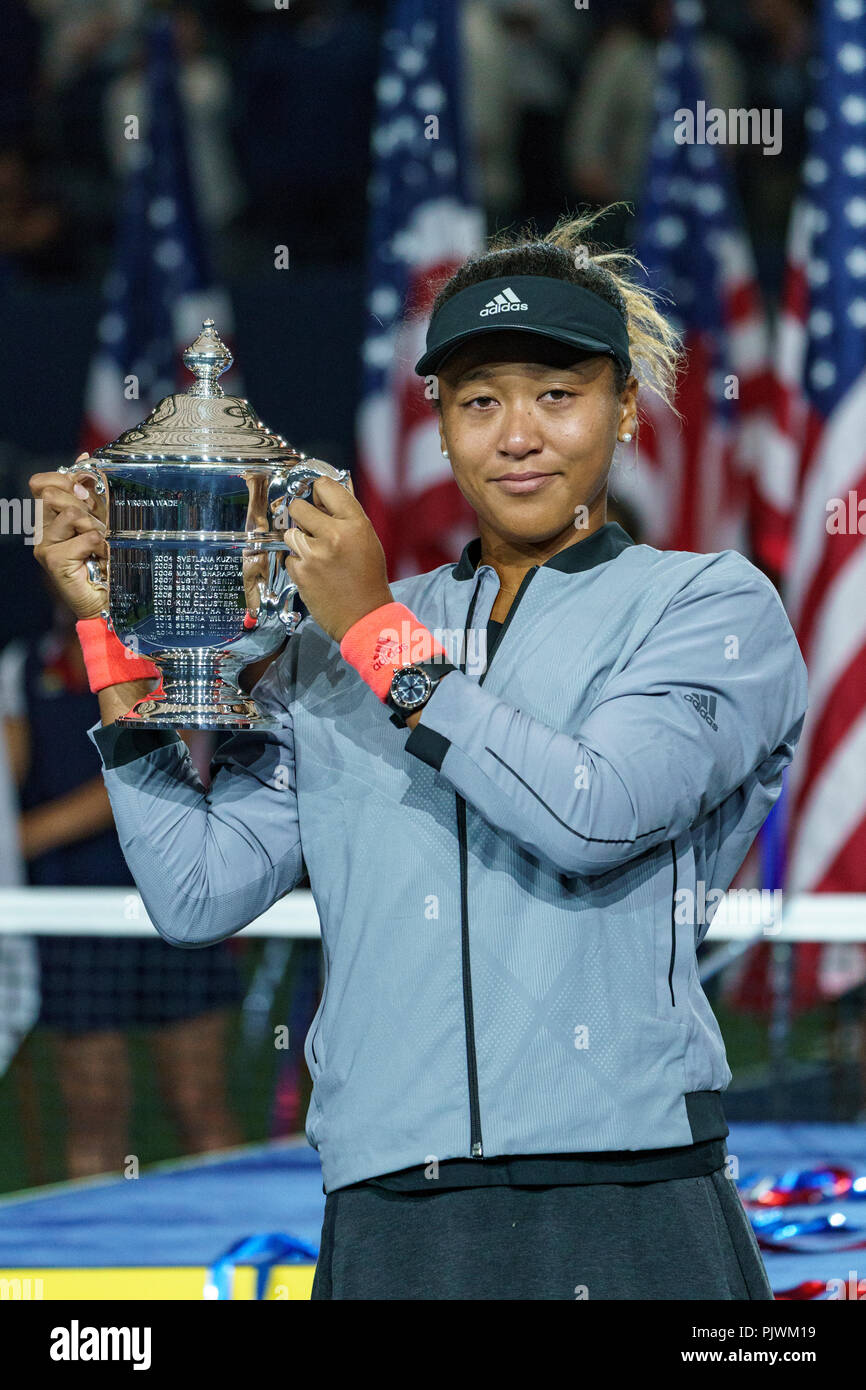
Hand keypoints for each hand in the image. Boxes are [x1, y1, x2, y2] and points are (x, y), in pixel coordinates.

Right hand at [29, 453, 109, 619]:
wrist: (107, 597)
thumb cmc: (103, 558)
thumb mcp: (98, 518)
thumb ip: (89, 491)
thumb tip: (84, 457)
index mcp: (50, 515)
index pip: (41, 482)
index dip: (64, 479)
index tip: (86, 491)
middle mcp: (42, 529)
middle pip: (53, 494)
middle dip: (83, 503)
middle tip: (97, 523)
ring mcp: (45, 545)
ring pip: (69, 512)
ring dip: (94, 524)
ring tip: (101, 541)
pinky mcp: (54, 560)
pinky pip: (85, 537)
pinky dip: (101, 544)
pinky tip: (102, 557)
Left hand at [283, 475, 393, 643]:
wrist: (364, 617)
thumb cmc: (368, 580)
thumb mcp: (368, 540)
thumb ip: (347, 517)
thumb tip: (324, 497)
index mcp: (355, 524)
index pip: (325, 486)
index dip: (318, 492)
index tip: (317, 499)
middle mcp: (334, 535)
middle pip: (298, 506)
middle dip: (302, 515)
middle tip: (313, 528)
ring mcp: (314, 554)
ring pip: (290, 532)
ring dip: (299, 541)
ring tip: (317, 555)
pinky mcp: (300, 572)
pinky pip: (289, 557)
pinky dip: (298, 564)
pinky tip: (315, 573)